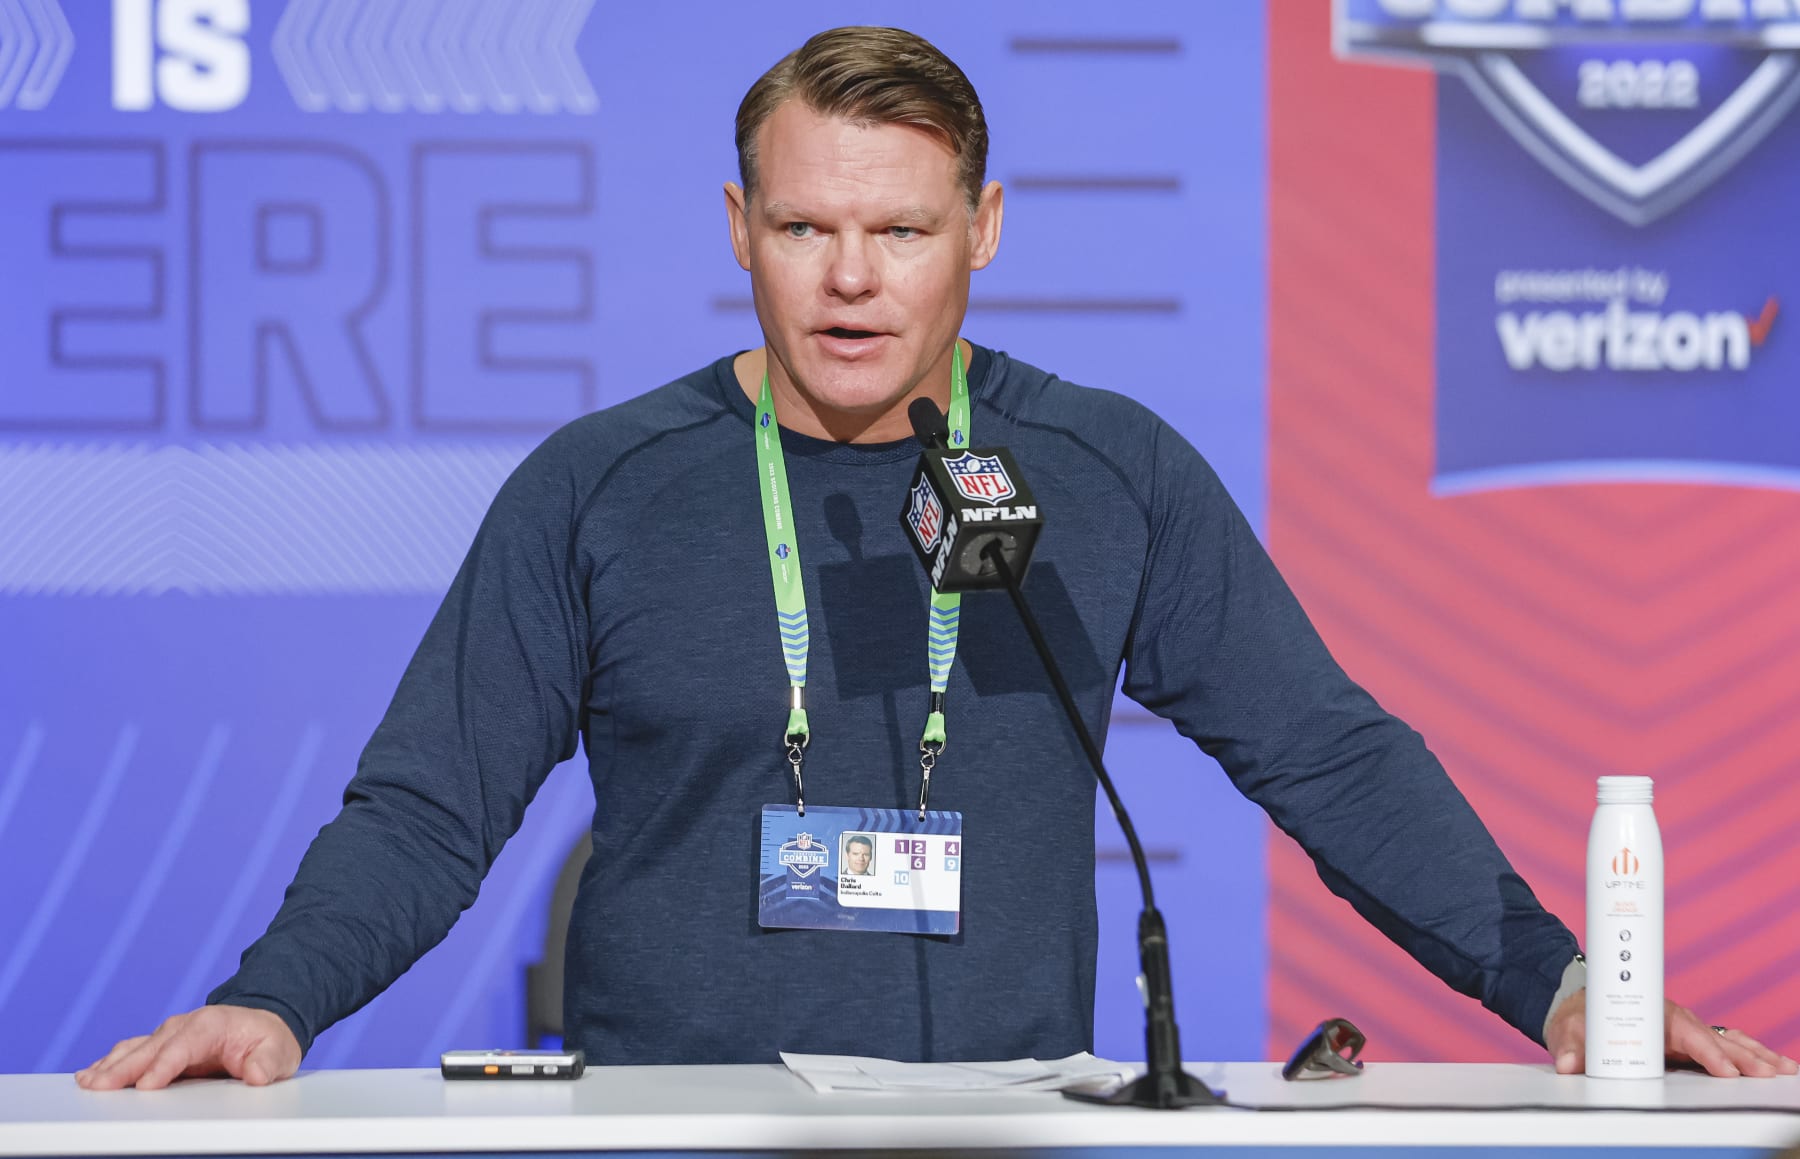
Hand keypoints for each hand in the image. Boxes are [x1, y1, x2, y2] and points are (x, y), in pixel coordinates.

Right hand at [74, 1005, 301, 1089]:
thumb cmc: (267, 1040)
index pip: (182, 1047)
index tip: (147, 1086)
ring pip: (134, 1050)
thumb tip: (257, 1074)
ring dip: (110, 1067)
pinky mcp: (161, 1047)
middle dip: (123, 1069)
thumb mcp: (279, 1052)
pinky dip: (111, 1064)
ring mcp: (169, 1035)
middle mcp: (183, 1026)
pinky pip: (132, 1054)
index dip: (164, 1066)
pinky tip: (91, 1076)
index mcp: (210, 1025)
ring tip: (87, 1083)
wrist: (262, 1026)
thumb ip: (268, 1063)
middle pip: (149, 1049)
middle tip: (98, 1088)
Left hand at [1544, 989, 1798, 1076]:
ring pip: (1727, 1041)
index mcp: (1651, 1012)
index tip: (1725, 1070)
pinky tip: (1773, 1066)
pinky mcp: (1688, 1042)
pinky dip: (1750, 1055)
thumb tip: (1568, 1063)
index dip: (1706, 1052)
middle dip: (1744, 1057)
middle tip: (1770, 1075)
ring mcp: (1684, 1031)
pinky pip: (1724, 1047)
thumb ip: (1569, 1046)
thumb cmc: (1580, 1016)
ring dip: (1756, 1056)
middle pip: (1715, 1039)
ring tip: (1785, 1071)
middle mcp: (1674, 1019)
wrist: (1578, 1006)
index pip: (1685, 1032)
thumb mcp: (1569, 1029)